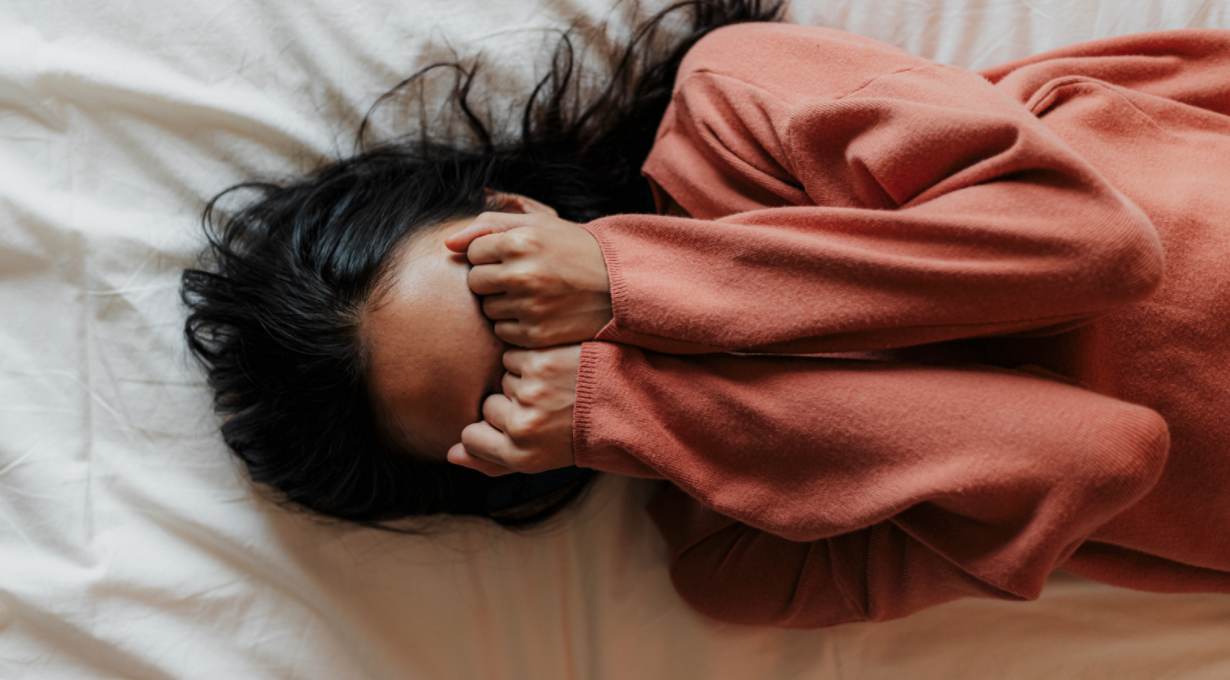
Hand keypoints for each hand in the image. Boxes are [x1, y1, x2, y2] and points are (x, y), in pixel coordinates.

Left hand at [445, 208, 611, 347]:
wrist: (620, 285)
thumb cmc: (575, 250)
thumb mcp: (539, 225)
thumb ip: (489, 226)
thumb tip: (448, 244)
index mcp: (521, 241)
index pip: (473, 253)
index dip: (491, 255)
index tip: (515, 257)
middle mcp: (522, 274)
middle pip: (475, 283)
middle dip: (492, 280)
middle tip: (523, 277)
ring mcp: (529, 307)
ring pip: (488, 310)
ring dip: (503, 304)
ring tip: (534, 295)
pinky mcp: (537, 335)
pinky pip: (503, 333)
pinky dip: (516, 326)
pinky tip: (539, 314)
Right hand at [446, 345, 580, 475]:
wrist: (630, 402)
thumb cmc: (580, 433)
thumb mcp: (540, 459)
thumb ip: (492, 461)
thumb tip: (450, 454)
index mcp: (521, 457)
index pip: (471, 437)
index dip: (491, 429)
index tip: (520, 427)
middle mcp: (521, 428)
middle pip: (488, 406)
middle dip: (513, 403)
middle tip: (551, 406)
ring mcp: (528, 393)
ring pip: (502, 378)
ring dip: (524, 378)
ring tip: (559, 387)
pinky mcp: (537, 363)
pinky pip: (513, 356)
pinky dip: (531, 358)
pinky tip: (557, 368)